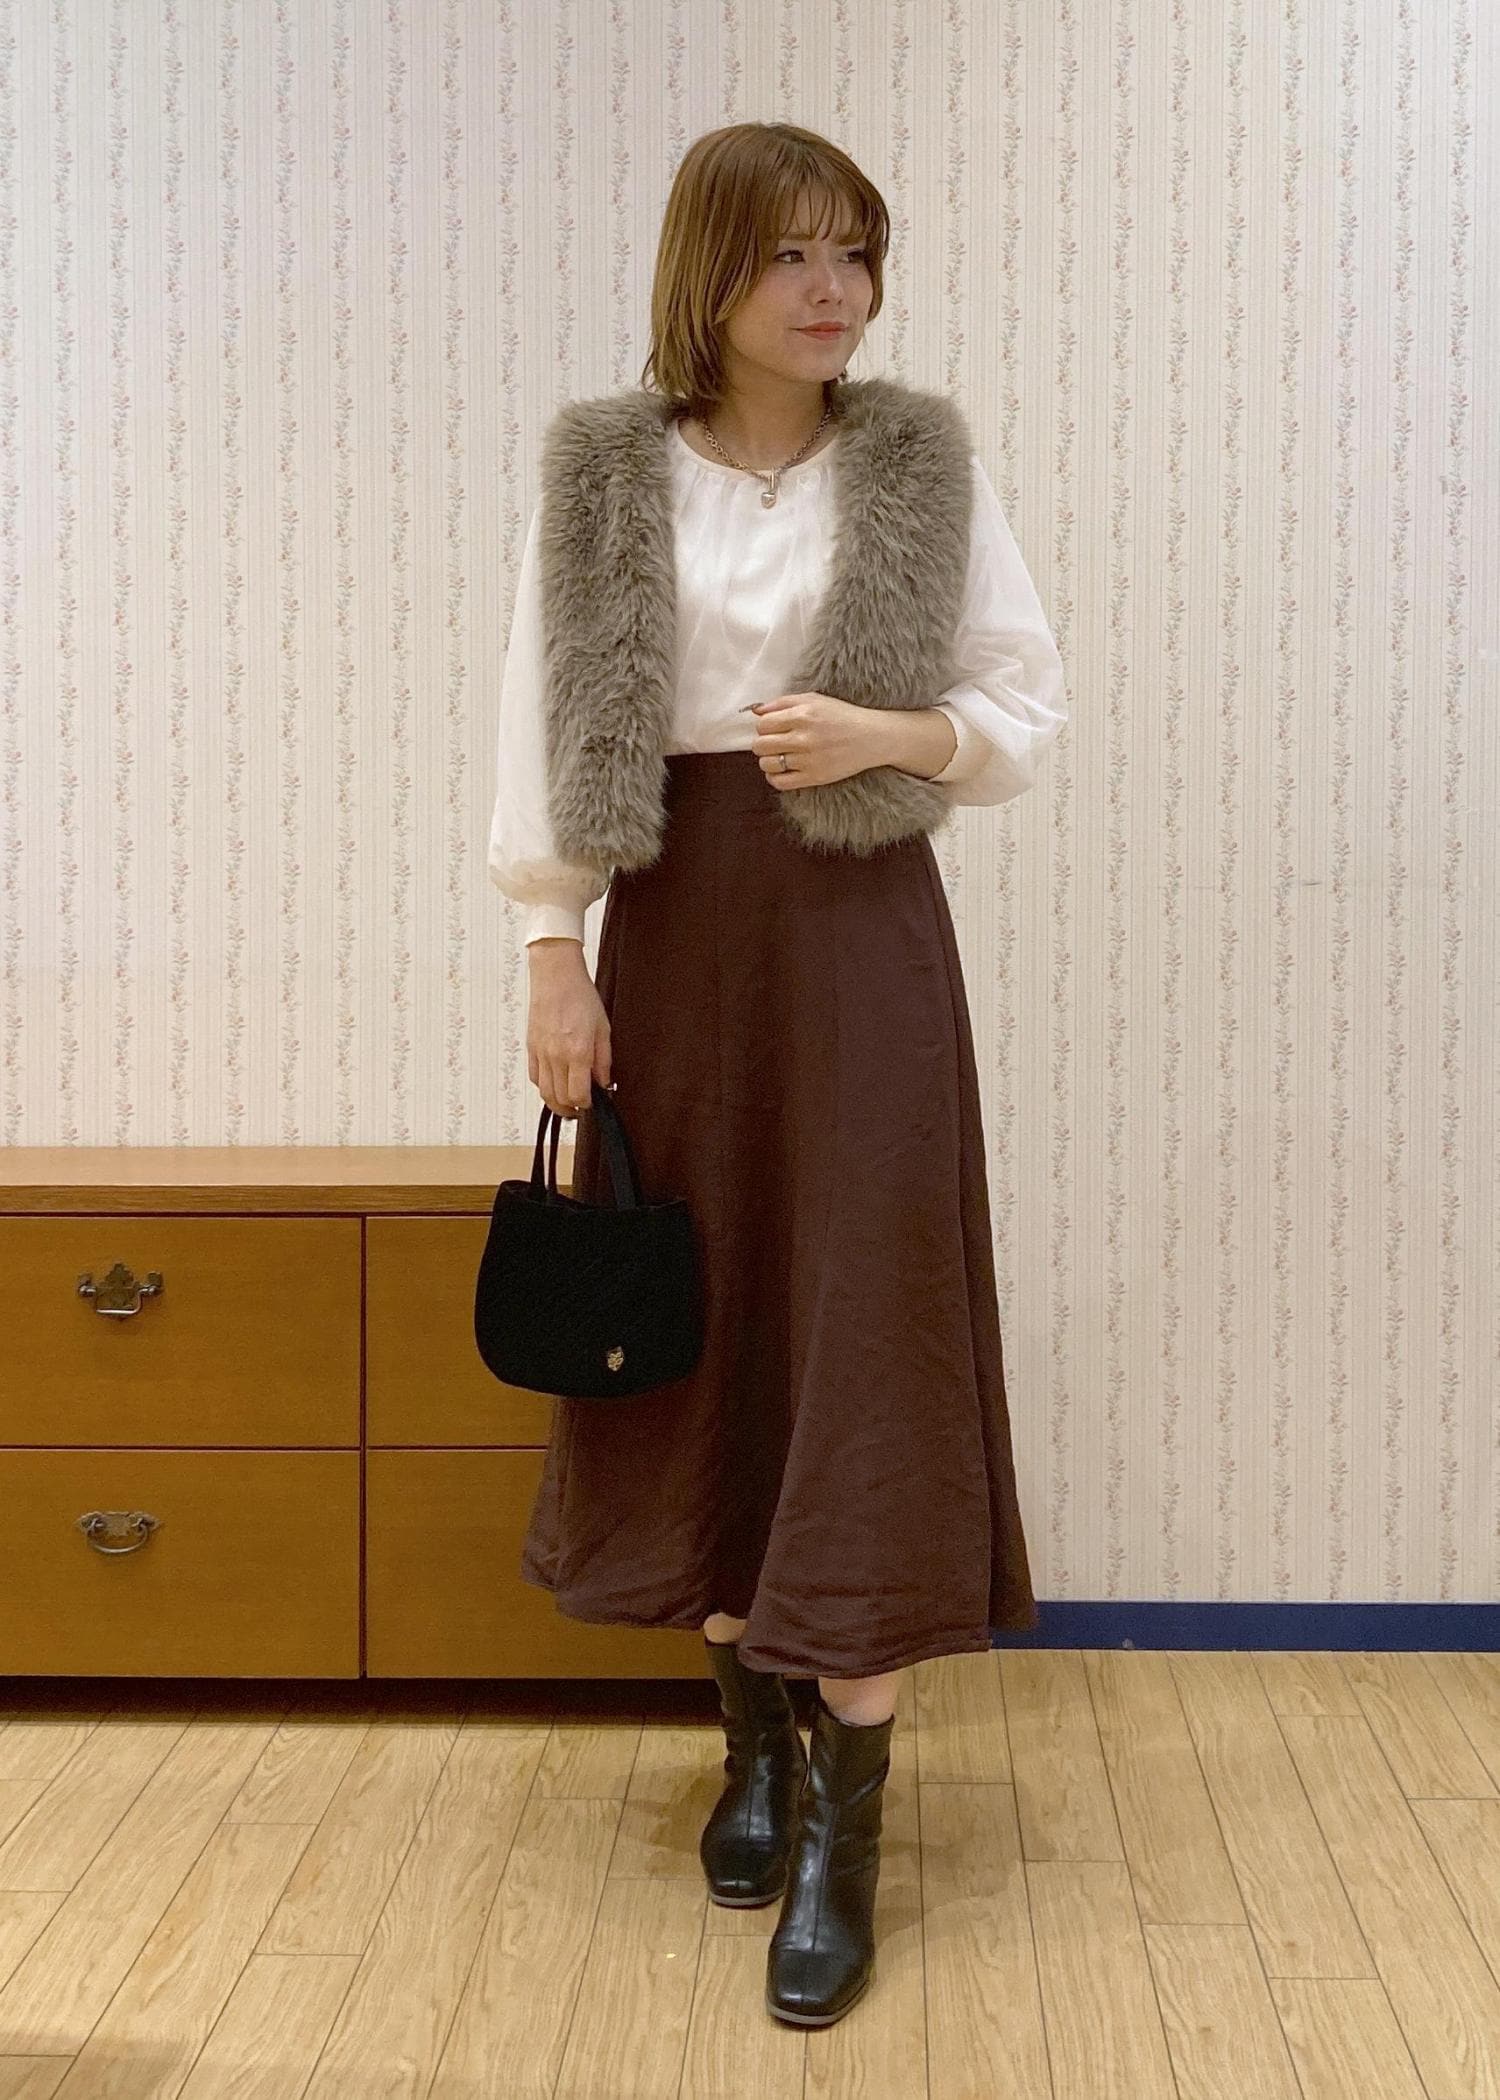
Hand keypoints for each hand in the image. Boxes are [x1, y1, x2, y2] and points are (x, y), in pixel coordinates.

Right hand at [526, 944, 611, 1117]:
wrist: (556, 977)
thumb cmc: (581, 997)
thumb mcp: (603, 1028)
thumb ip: (604, 1060)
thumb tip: (604, 1083)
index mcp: (577, 1052)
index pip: (578, 1094)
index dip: (586, 1105)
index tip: (593, 1103)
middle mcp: (556, 1056)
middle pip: (560, 1098)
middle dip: (572, 1109)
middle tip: (581, 1108)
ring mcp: (541, 1053)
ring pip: (545, 1093)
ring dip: (556, 1103)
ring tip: (568, 1104)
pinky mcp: (531, 1047)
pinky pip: (535, 1077)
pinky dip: (544, 1087)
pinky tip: (555, 1084)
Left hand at [744, 691, 891, 787]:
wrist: (871, 737)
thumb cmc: (842, 716)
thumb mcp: (814, 699)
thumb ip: (783, 702)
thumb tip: (756, 710)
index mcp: (802, 715)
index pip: (763, 724)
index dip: (764, 727)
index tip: (773, 728)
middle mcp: (804, 738)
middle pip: (760, 745)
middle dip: (763, 743)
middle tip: (775, 743)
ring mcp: (808, 759)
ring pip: (766, 764)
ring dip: (768, 760)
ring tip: (779, 756)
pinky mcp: (814, 777)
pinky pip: (780, 782)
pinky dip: (774, 778)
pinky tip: (782, 770)